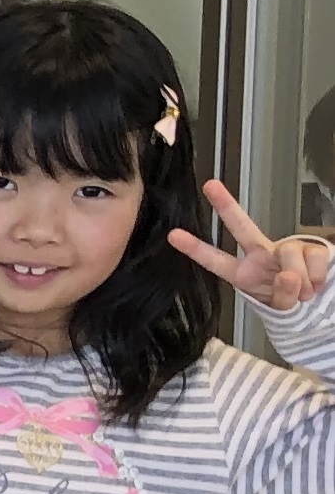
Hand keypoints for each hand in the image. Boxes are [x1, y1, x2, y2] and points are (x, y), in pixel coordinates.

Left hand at [170, 180, 334, 310]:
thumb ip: (281, 296)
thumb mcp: (280, 307)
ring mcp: (286, 248)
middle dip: (226, 206)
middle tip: (209, 186)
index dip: (195, 249)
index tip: (173, 235)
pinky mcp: (311, 246)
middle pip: (242, 227)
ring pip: (290, 253)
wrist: (319, 301)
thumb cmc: (290, 300)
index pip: (215, 261)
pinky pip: (314, 257)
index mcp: (244, 273)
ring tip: (304, 290)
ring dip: (301, 277)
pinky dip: (317, 275)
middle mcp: (261, 254)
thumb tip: (288, 276)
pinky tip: (314, 281)